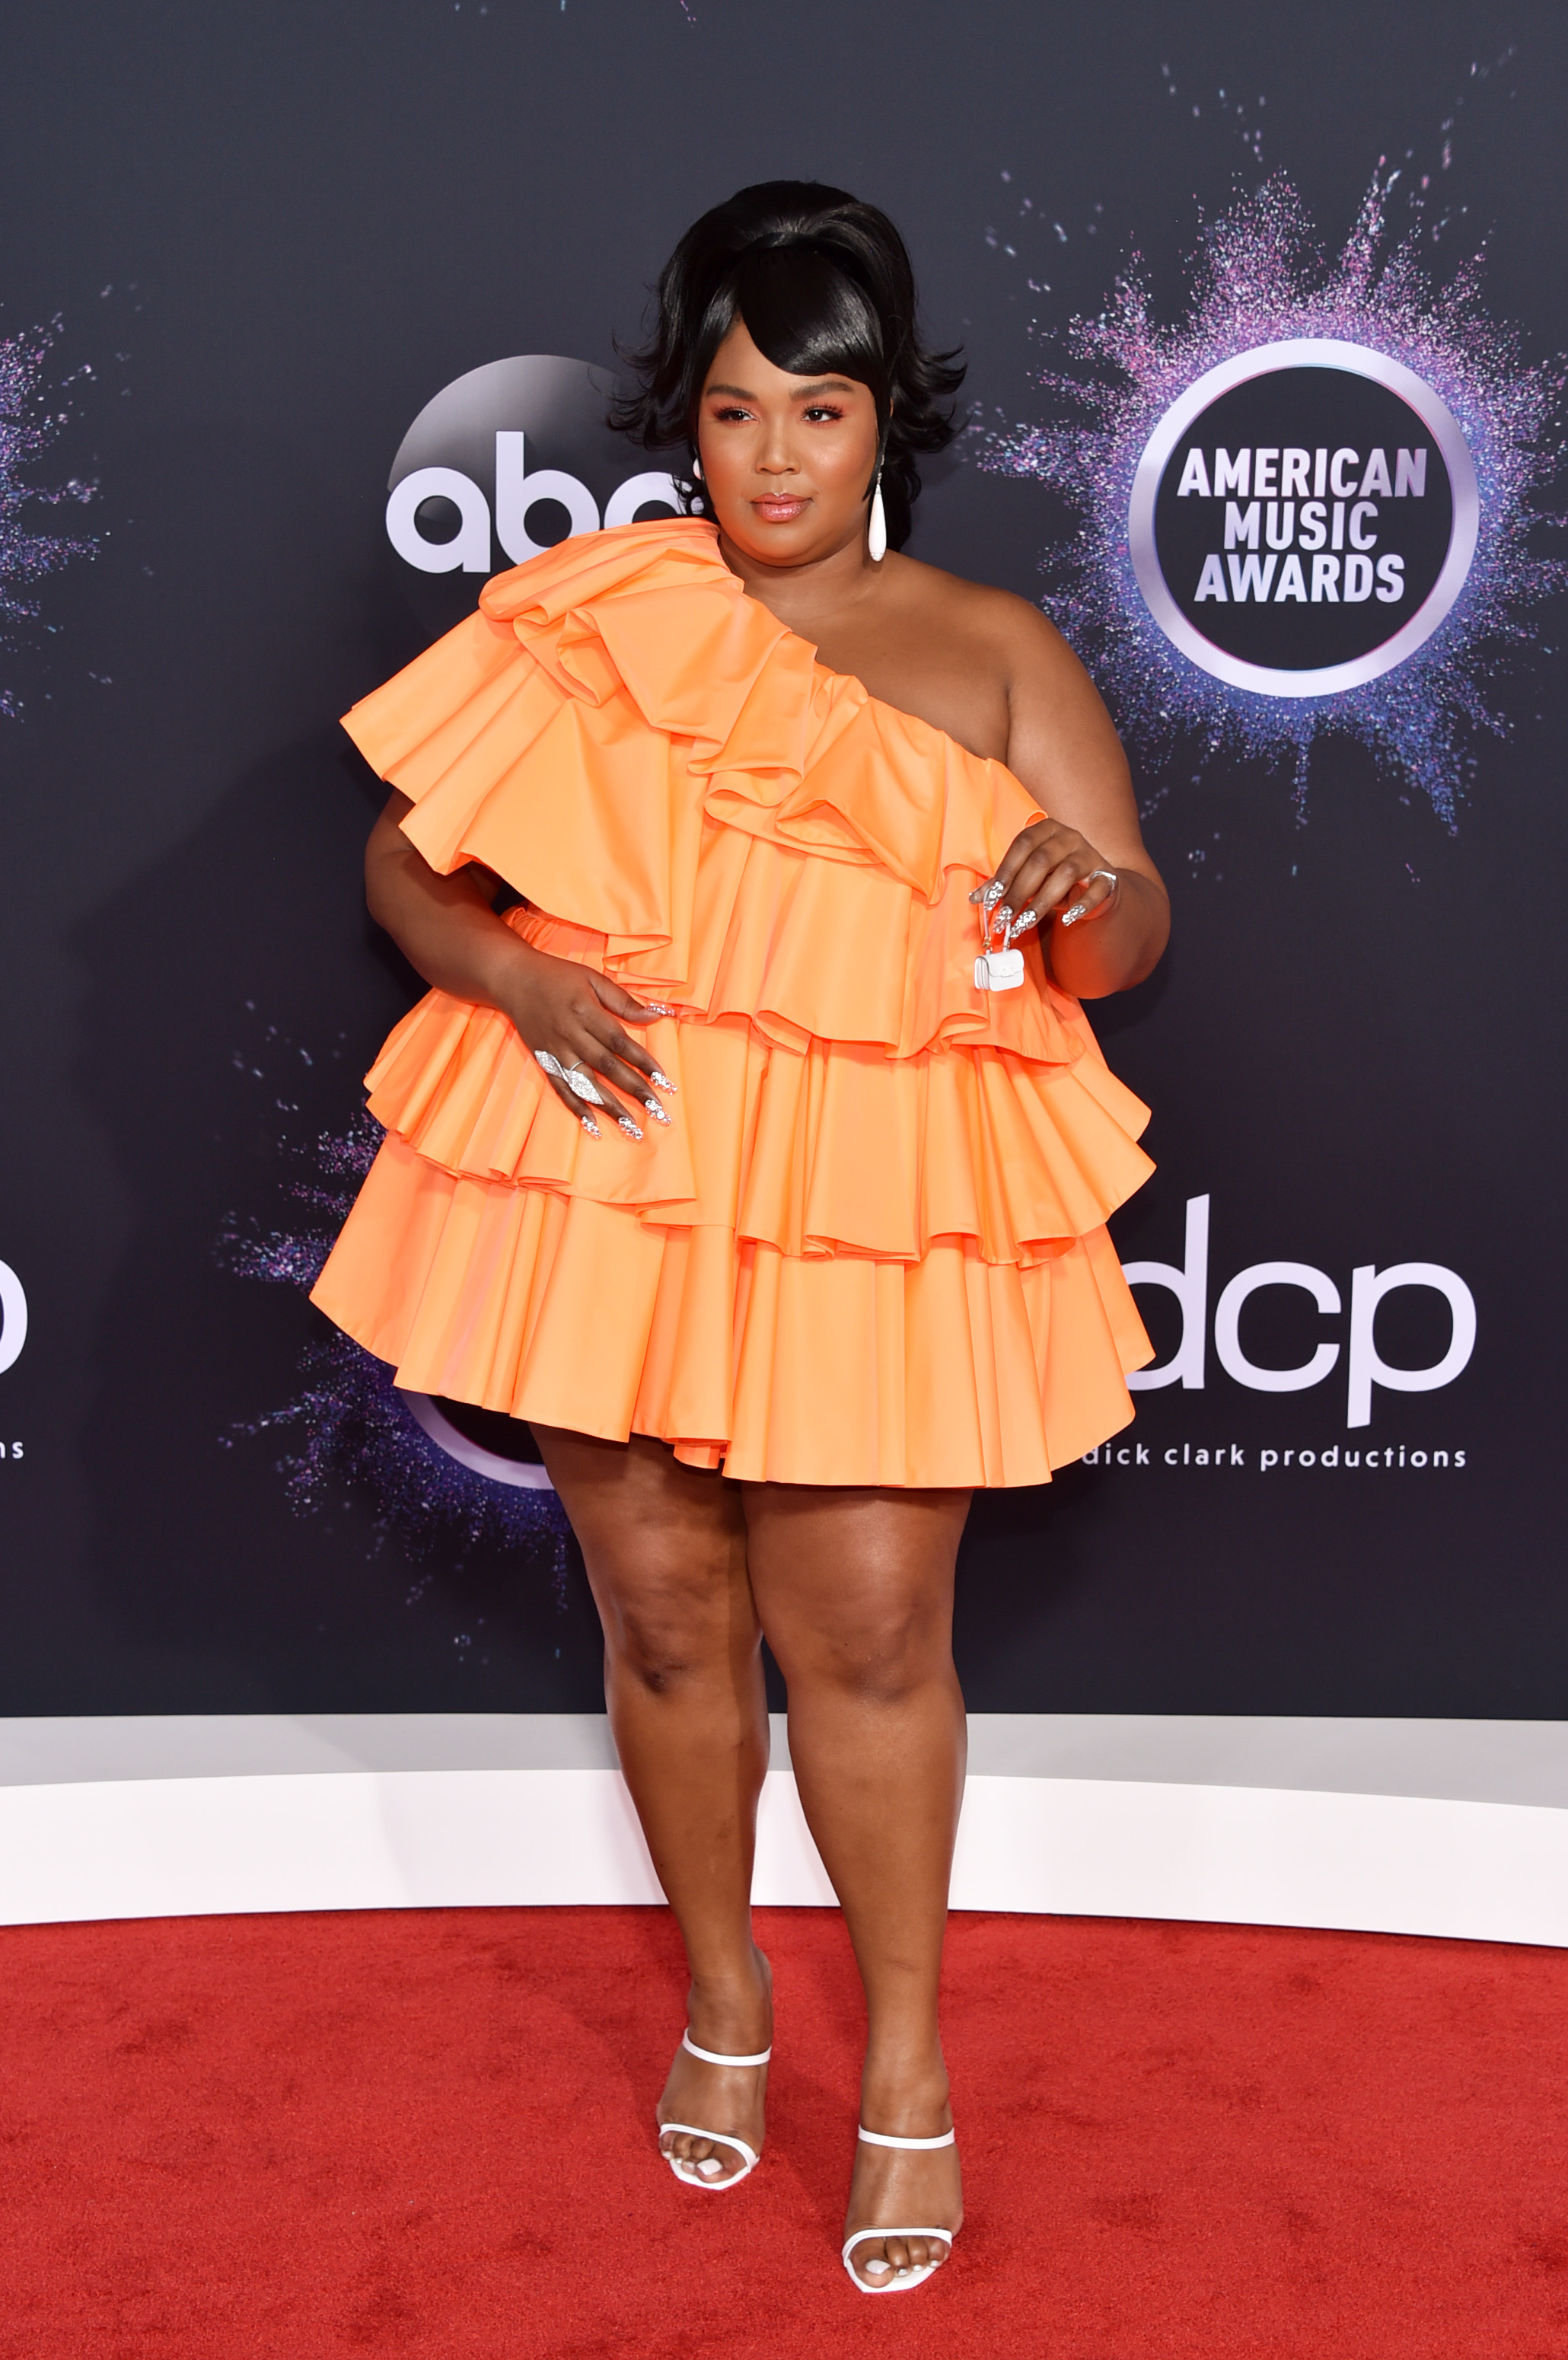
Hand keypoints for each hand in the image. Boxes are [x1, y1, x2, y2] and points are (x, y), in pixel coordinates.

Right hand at [507, 944, 674, 1141]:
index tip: (665, 1082)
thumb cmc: (559, 977)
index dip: (644, 1063)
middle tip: (658, 1111)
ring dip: (609, 1107)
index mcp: (586, 1012)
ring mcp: (556, 1051)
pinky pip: (561, 1088)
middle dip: (634, 1090)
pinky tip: (592, 1125)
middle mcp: (571, 1035)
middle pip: (607, 1067)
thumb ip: (623, 1001)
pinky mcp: (544, 1061)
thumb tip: (656, 1015)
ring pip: (586, 1083)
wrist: (514, 980)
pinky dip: (576, 1107)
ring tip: (631, 1127)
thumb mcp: (593, 979)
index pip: (620, 1043)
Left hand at [968, 819, 1118, 935]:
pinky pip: (1096, 889)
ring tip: (1025, 924)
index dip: (1005, 872)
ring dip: (1042, 902)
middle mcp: (1069, 837)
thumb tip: (975, 898)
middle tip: (1004, 917)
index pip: (1021, 845)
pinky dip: (1082, 905)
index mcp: (1046, 830)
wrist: (1095, 885)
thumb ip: (1004, 884)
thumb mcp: (1028, 878)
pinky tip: (1067, 920)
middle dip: (1019, 892)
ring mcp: (1090, 855)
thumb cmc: (1055, 878)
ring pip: (1066, 874)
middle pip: (1041, 860)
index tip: (991, 899)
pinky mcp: (1106, 876)